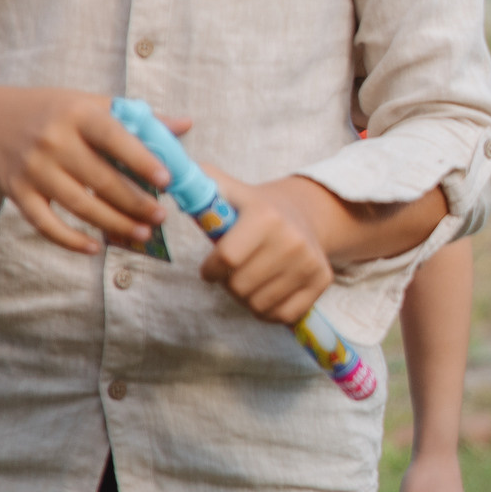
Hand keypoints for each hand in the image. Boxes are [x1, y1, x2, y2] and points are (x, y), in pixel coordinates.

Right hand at [0, 86, 177, 253]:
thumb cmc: (53, 112)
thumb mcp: (90, 104)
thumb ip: (138, 118)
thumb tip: (186, 124)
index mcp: (79, 113)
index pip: (114, 137)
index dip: (141, 159)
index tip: (167, 179)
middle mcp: (54, 141)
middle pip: (100, 179)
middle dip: (134, 202)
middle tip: (161, 217)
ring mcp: (33, 168)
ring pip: (78, 204)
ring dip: (112, 223)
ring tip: (141, 235)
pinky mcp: (16, 192)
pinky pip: (45, 223)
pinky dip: (70, 239)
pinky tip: (95, 246)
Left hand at [196, 170, 336, 322]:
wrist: (306, 213)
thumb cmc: (256, 208)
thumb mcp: (230, 190)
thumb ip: (202, 184)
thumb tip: (168, 176)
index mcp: (266, 217)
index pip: (227, 259)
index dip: (210, 270)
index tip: (210, 269)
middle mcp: (292, 240)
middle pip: (240, 286)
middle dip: (228, 284)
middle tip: (232, 273)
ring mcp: (309, 262)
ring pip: (259, 304)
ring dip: (247, 298)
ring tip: (249, 280)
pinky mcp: (322, 281)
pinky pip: (282, 315)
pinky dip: (268, 311)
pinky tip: (266, 292)